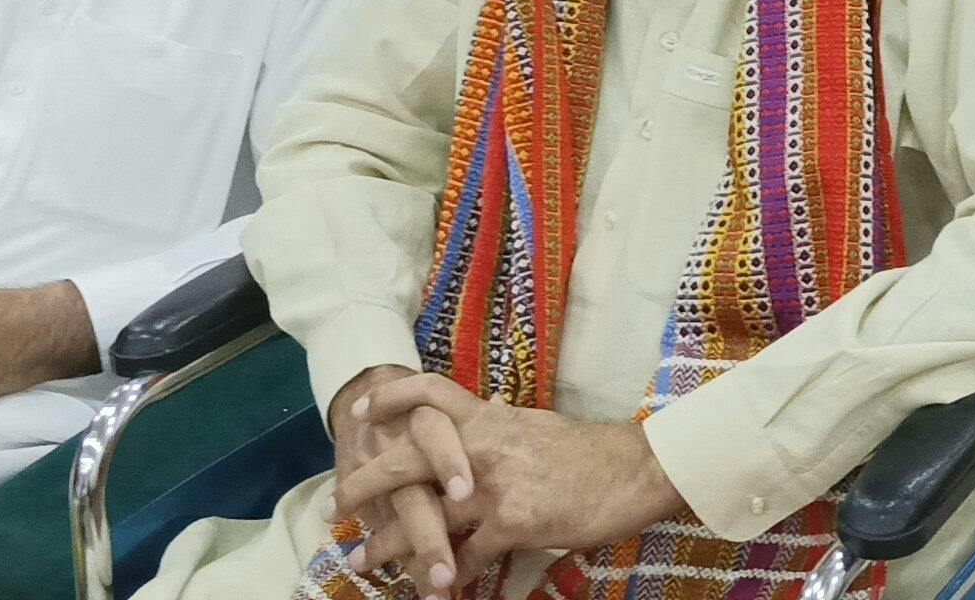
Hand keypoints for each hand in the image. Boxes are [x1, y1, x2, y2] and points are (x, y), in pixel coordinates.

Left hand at [344, 374, 686, 593]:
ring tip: (365, 560)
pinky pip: (468, 556)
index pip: (429, 394)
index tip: (357, 411)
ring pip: (427, 517)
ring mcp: (496, 487)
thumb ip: (501, 426)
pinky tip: (436, 589)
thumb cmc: (590, 451)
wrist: (635, 469)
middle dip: (365, 483)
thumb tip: (487, 414)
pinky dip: (448, 575)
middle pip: (408, 459)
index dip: (388, 397)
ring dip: (391, 544)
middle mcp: (484, 448)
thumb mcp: (536, 426)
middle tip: (339, 503)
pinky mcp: (516, 523)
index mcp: (489, 419)